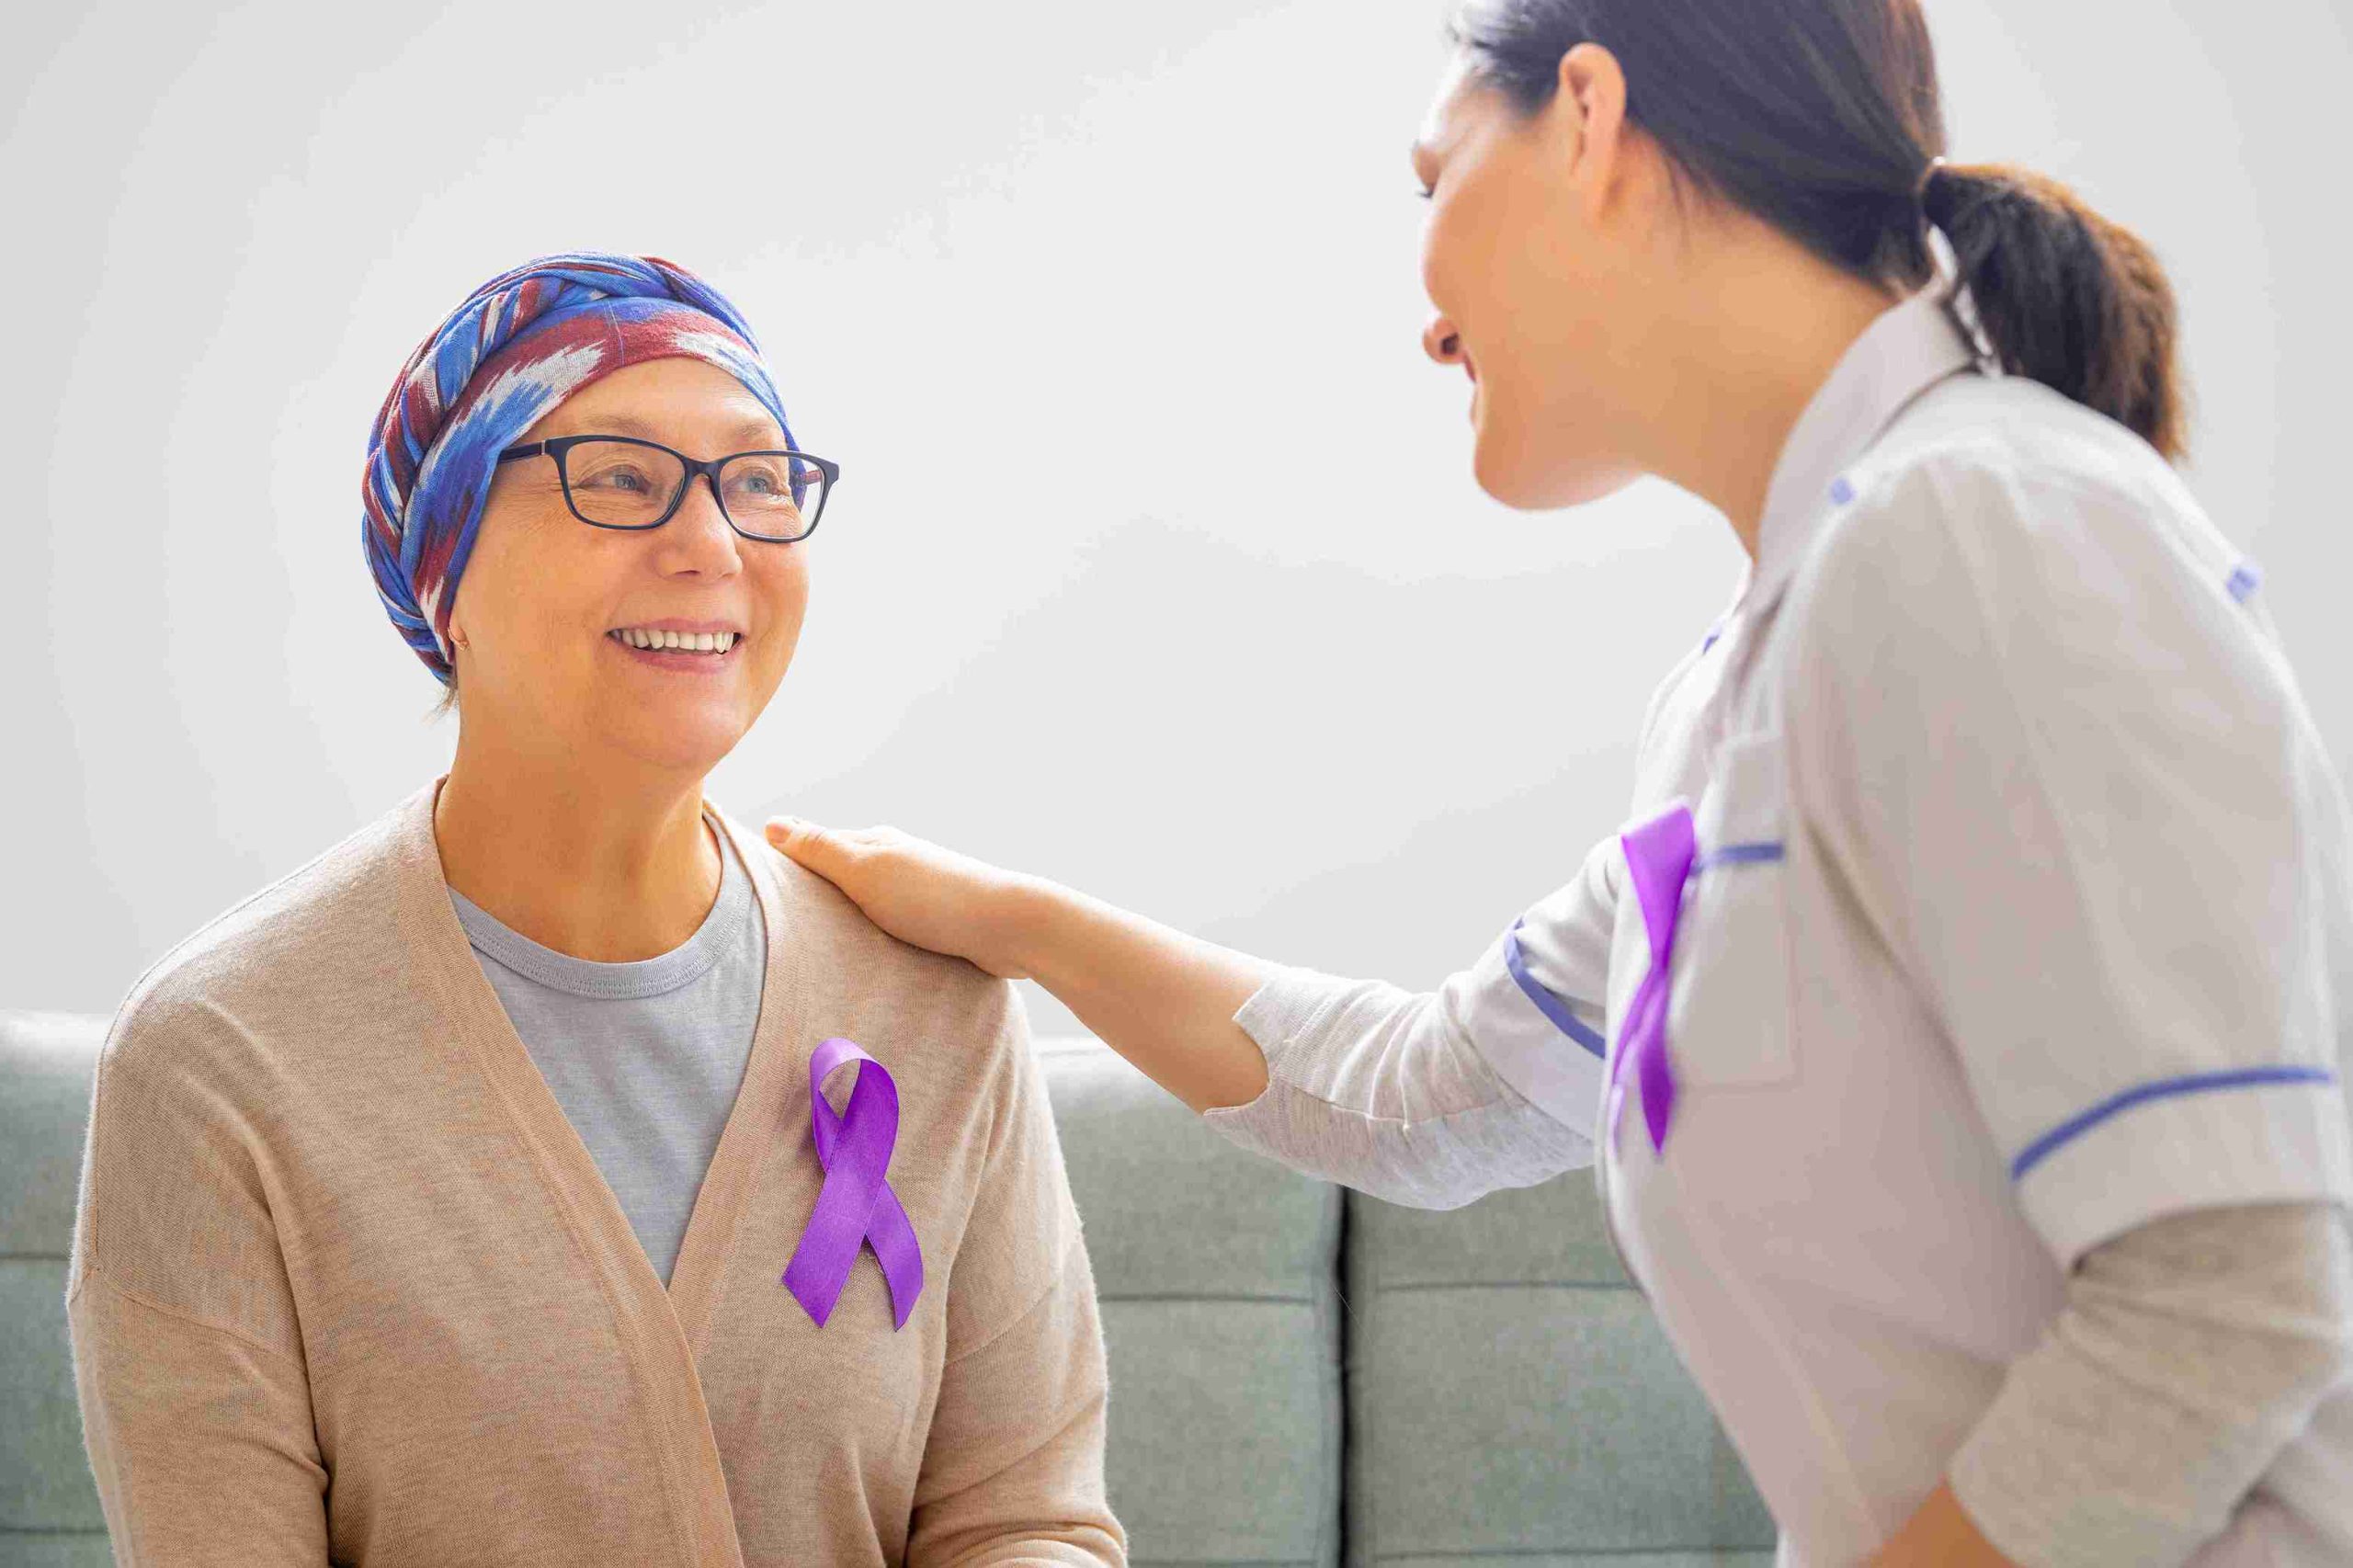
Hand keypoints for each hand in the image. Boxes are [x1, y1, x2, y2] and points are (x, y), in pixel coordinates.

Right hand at [765, 818, 1037, 979]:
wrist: (1008, 927)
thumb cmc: (933, 898)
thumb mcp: (864, 870)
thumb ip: (819, 849)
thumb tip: (771, 823)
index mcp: (877, 843)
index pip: (817, 846)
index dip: (786, 864)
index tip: (753, 887)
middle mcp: (898, 861)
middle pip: (843, 875)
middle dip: (815, 894)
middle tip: (778, 926)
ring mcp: (921, 892)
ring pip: (869, 903)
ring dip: (846, 919)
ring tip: (818, 947)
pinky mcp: (940, 923)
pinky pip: (894, 927)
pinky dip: (874, 937)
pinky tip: (867, 957)